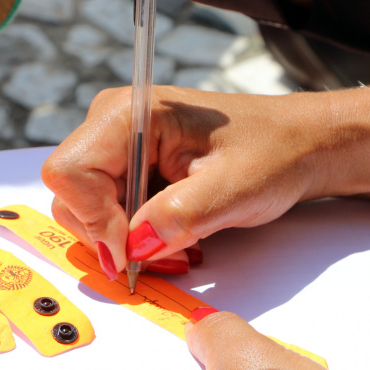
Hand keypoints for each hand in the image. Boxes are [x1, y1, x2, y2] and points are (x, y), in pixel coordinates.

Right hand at [42, 84, 369, 276]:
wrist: (299, 145)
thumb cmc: (274, 152)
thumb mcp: (232, 190)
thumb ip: (178, 217)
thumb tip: (132, 248)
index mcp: (132, 112)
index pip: (69, 172)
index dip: (94, 219)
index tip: (132, 250)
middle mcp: (113, 123)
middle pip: (69, 195)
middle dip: (110, 236)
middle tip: (161, 256)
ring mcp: (119, 146)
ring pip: (85, 209)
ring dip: (125, 241)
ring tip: (177, 248)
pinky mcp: (129, 167)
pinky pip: (108, 212)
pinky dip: (135, 236)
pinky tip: (174, 237)